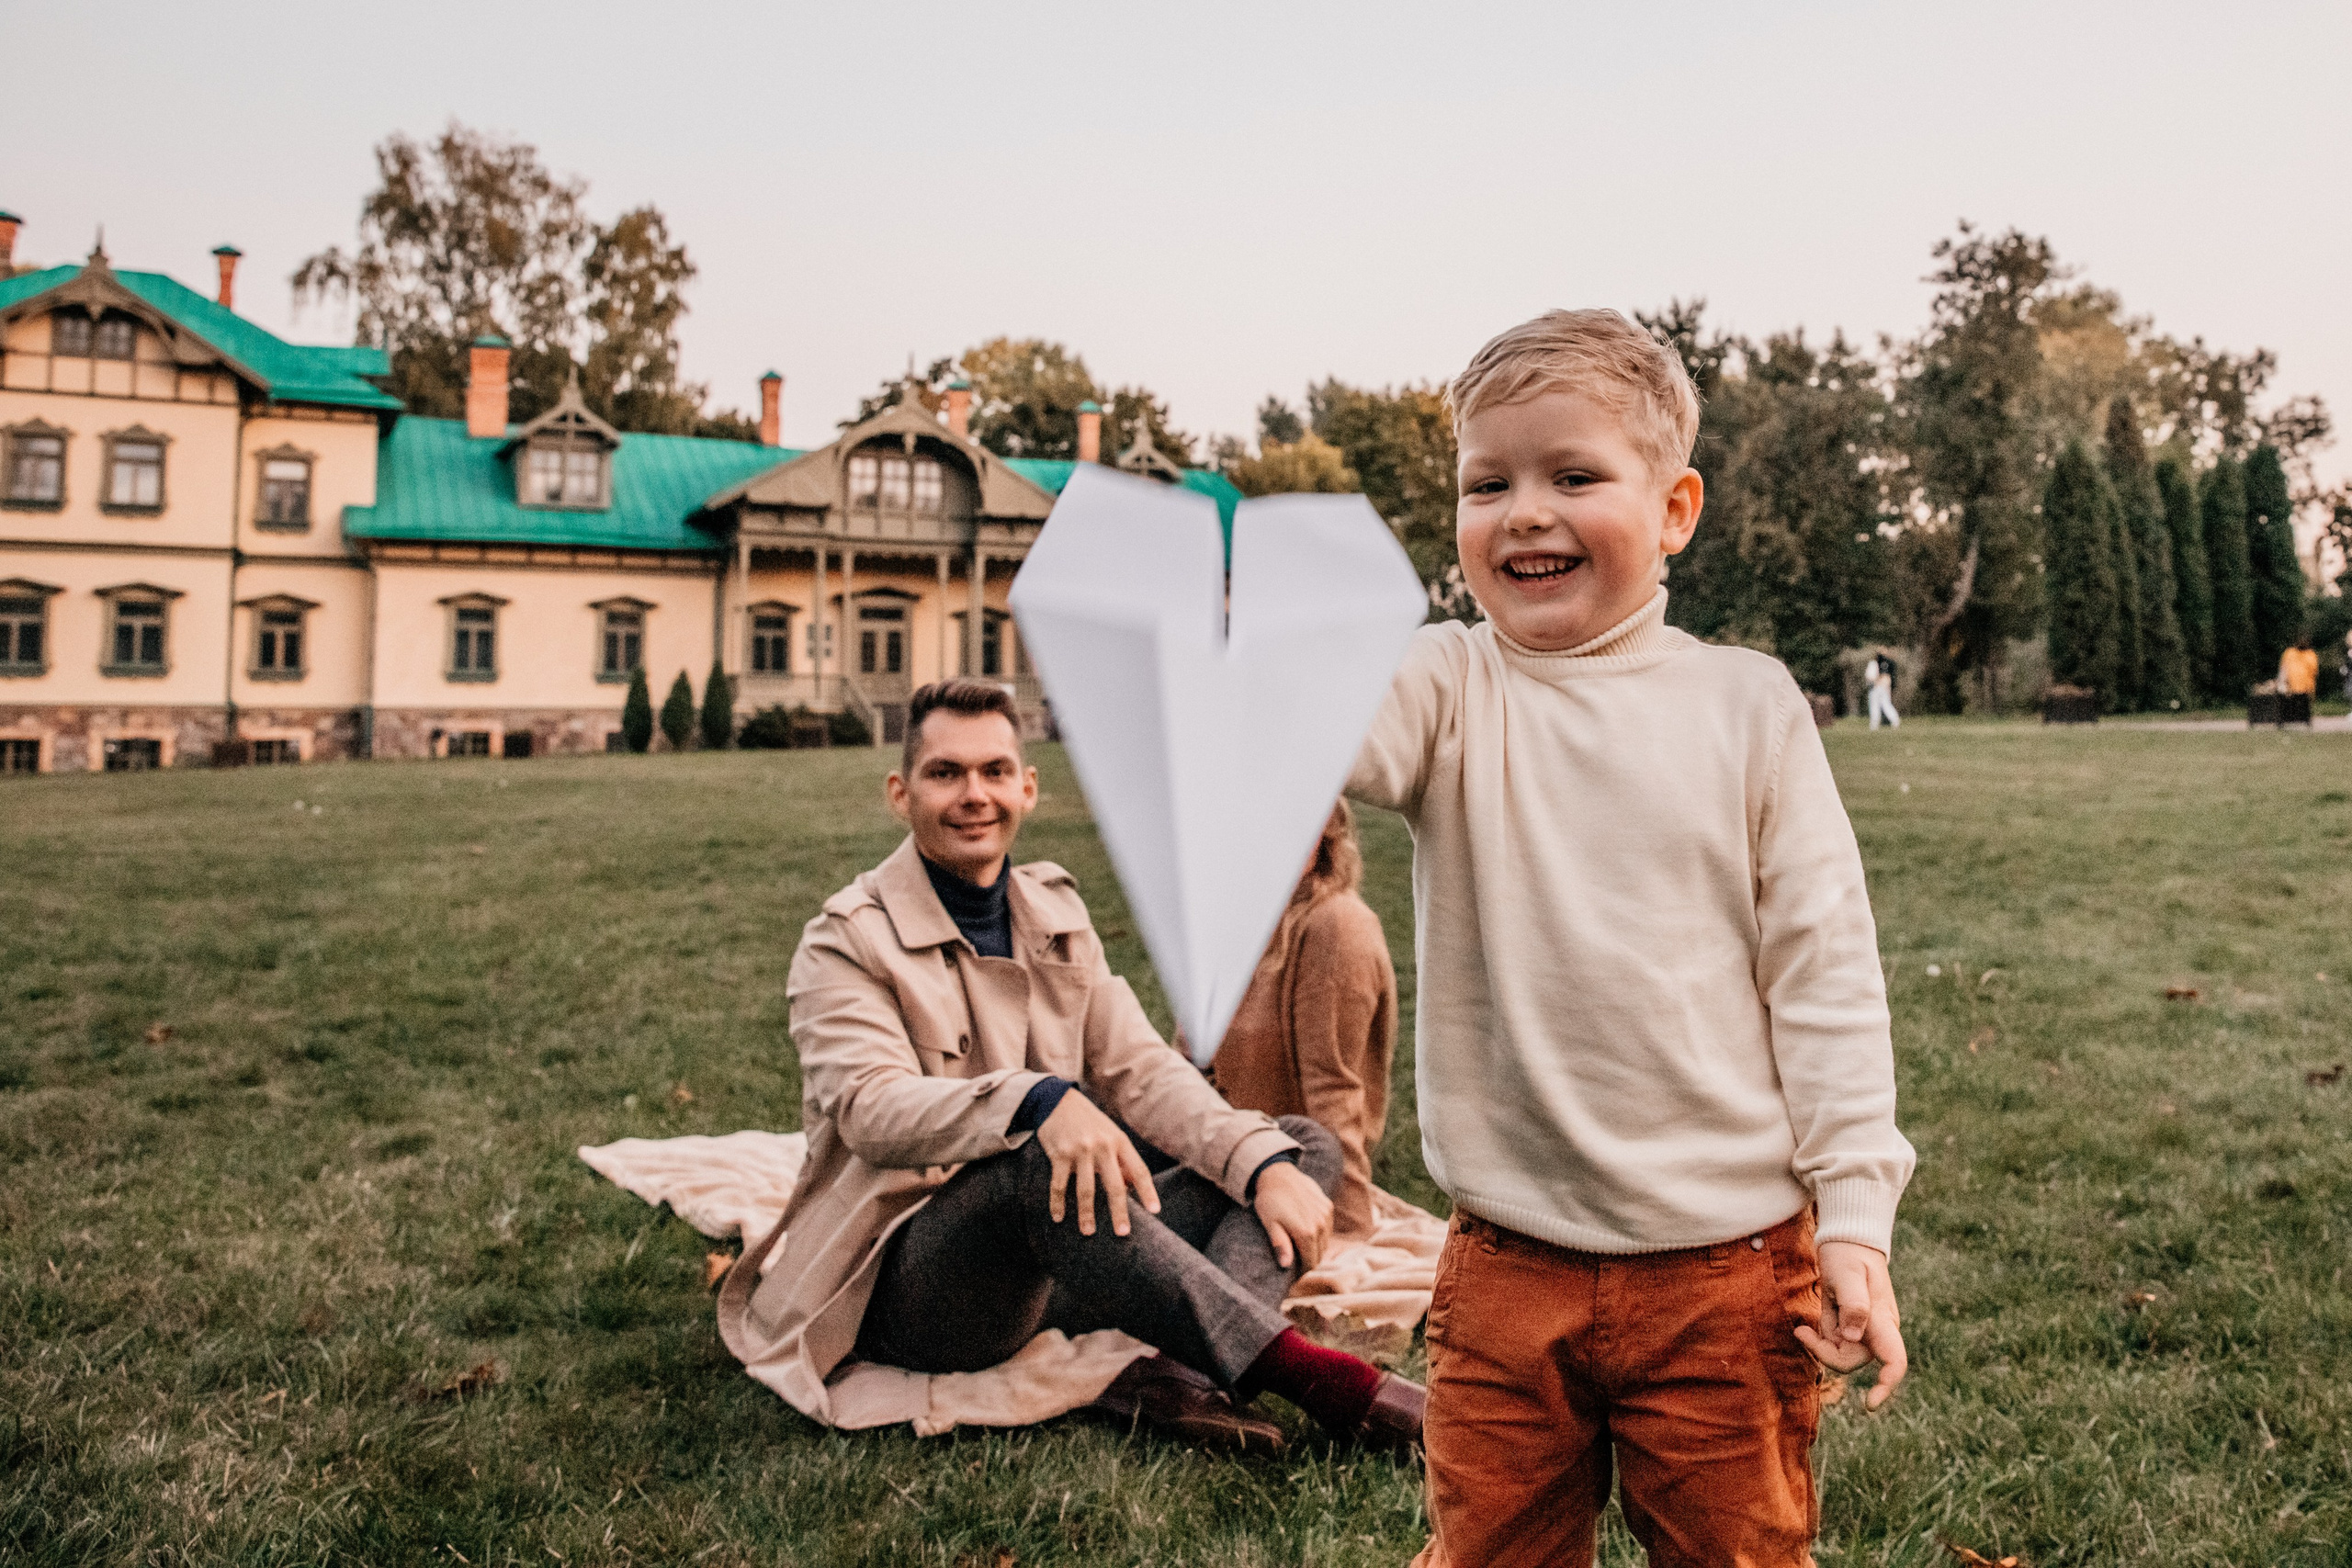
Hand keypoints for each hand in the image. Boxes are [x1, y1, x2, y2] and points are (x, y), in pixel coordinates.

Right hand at [1034, 1092, 1158, 1237]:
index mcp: (1119, 1141)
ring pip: (1085, 1190)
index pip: (1139, 1170)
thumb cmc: (1088, 1122)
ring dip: (1086, 1214)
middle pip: (1114, 1185)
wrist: (1057, 1100)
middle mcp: (1102, 1146)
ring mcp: (1080, 1151)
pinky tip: (1058, 1217)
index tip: (1155, 1211)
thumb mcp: (1110, 1134)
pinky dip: (1057, 1203)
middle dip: (1119, 1212)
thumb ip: (1121, 1159)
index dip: (1148, 1192)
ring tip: (1088, 1232)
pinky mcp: (1059, 1154)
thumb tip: (1131, 1187)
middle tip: (1123, 1233)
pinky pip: (1059, 1185)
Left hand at [1253, 1161, 1333, 1270]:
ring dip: (1315, 1247)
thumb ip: (1280, 1244)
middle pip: (1319, 1254)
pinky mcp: (1328, 1206)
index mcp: (1306, 1232)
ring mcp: (1326, 1215)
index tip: (1293, 1274)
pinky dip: (1320, 1234)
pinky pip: (1327, 1228)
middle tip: (1296, 1262)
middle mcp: (1320, 1225)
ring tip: (1301, 1247)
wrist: (1278, 1174)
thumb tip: (1286, 1265)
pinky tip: (1307, 1231)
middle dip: (1309, 1260)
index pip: (1310, 1263)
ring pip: (1325, 1242)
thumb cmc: (1270, 1201)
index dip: (1302, 1271)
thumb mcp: (1270, 1223)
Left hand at [1794, 1240, 1907, 1409]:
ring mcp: (1864, 1329)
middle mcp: (1877, 1330)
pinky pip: (1834, 1343)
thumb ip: (1854, 1306)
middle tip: (1803, 1332)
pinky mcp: (1850, 1326)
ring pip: (1841, 1354)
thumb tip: (1852, 1337)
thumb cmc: (1849, 1255)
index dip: (1886, 1386)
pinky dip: (1819, 1338)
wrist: (1845, 1241)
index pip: (1894, 1361)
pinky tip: (1808, 1324)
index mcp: (1883, 1321)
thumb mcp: (1848, 1275)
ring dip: (1820, 1345)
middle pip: (1854, 1361)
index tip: (1869, 1404)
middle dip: (1826, 1354)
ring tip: (1807, 1323)